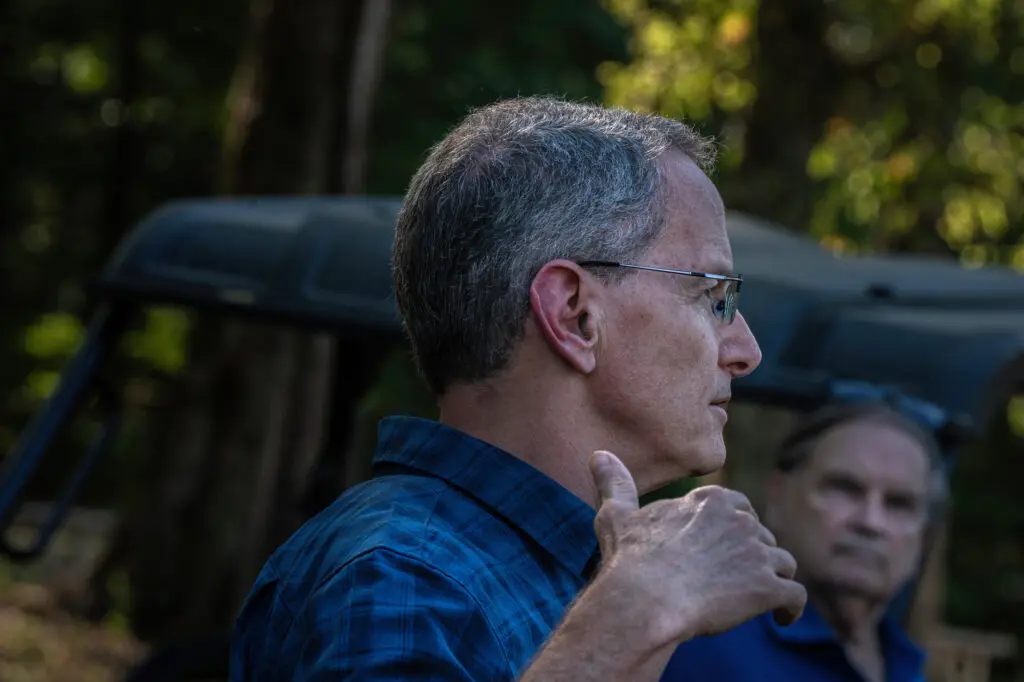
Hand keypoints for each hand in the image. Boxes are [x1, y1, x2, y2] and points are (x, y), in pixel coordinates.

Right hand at [589, 450, 805, 645]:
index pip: (739, 507)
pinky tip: (780, 618)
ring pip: (781, 562)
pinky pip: (795, 596)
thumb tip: (599, 455)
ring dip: (773, 577)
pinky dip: (791, 608)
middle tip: (736, 576)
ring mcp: (757, 553)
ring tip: (758, 597)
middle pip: (761, 535)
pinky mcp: (768, 587)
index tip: (724, 545)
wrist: (645, 598)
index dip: (735, 526)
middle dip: (754, 553)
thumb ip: (615, 483)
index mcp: (711, 500)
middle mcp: (740, 521)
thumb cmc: (630, 558)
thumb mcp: (617, 515)